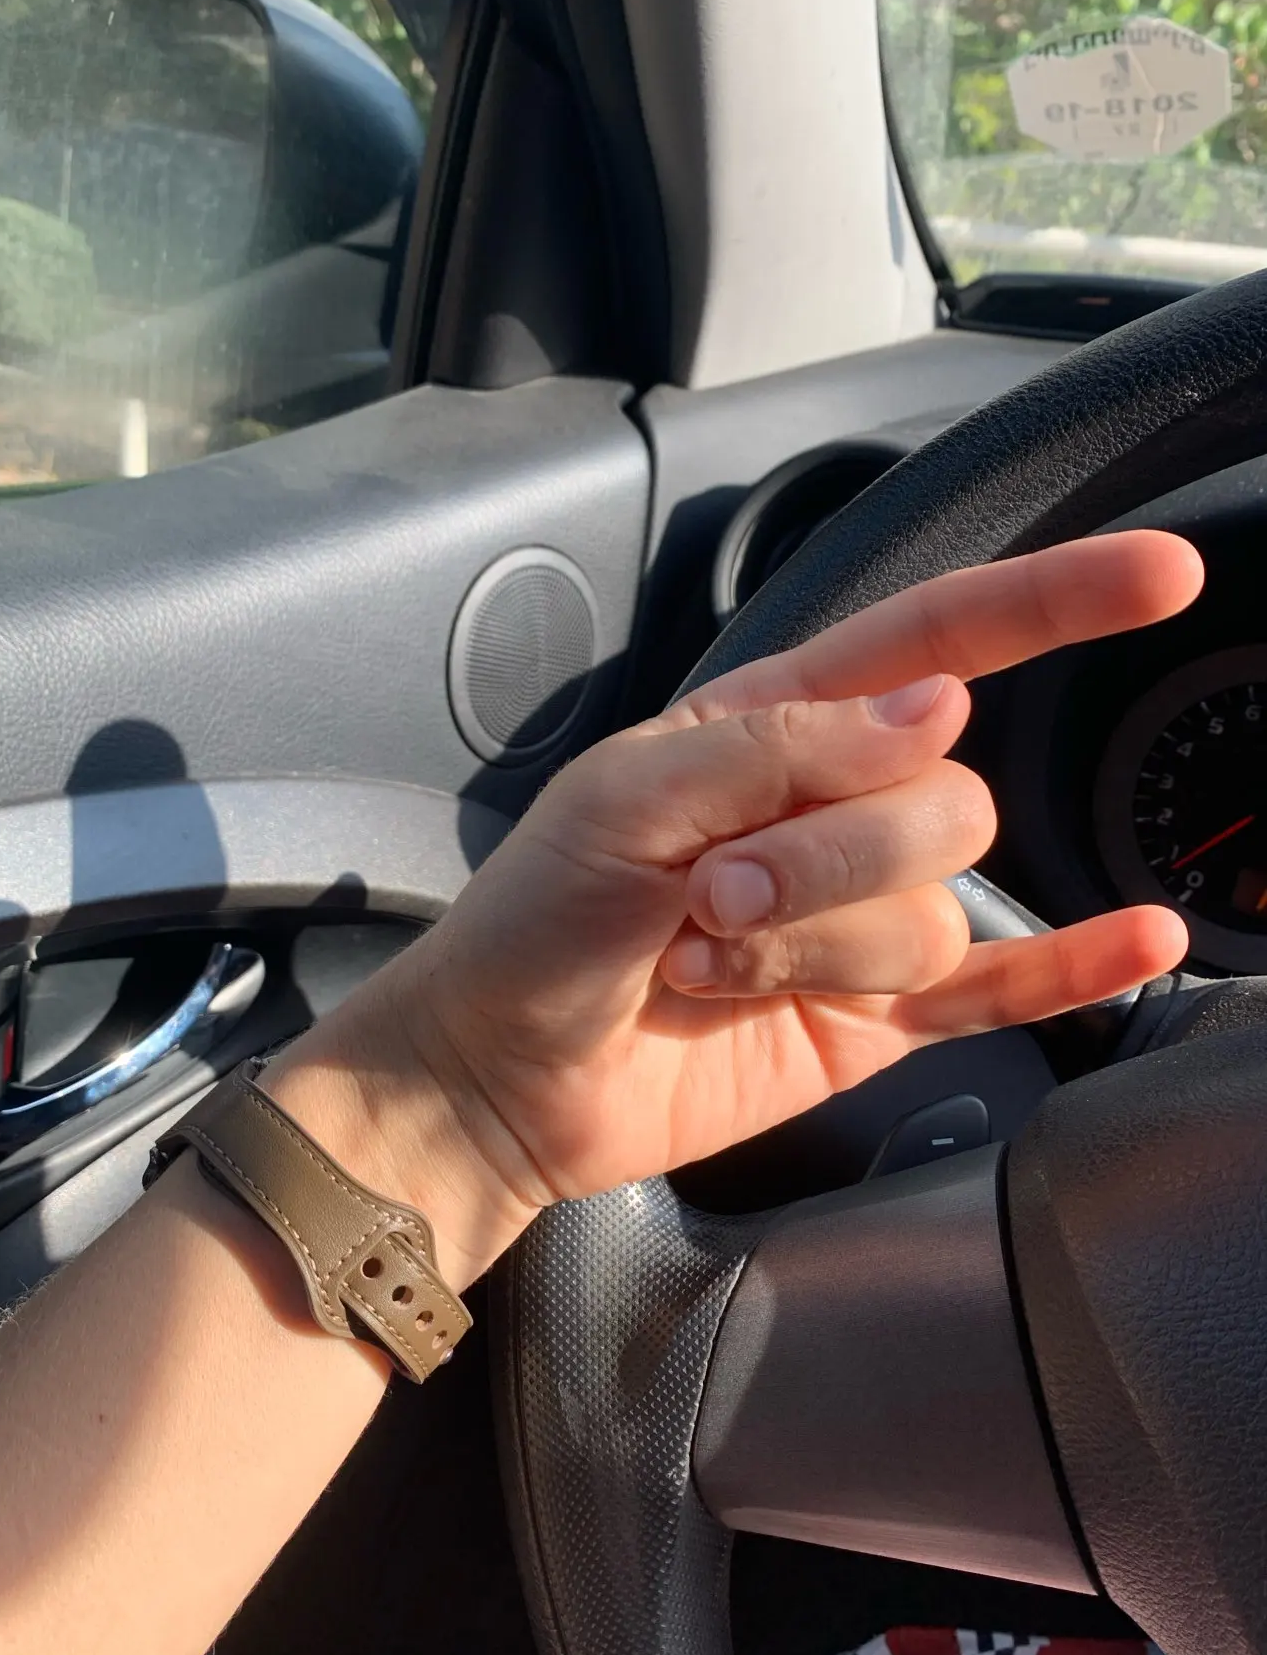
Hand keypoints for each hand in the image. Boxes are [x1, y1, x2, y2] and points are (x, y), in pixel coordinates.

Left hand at [282, 532, 1200, 1280]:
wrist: (496, 1079)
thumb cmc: (533, 921)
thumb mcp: (624, 802)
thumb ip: (781, 748)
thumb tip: (942, 711)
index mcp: (774, 725)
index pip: (936, 641)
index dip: (1049, 601)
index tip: (1159, 575)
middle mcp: (832, 811)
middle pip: (941, 801)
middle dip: (826, 859)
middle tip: (709, 898)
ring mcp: (858, 917)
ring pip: (933, 907)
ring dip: (816, 945)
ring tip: (706, 961)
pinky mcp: (872, 1018)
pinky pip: (996, 987)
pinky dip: (1069, 967)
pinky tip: (1139, 941)